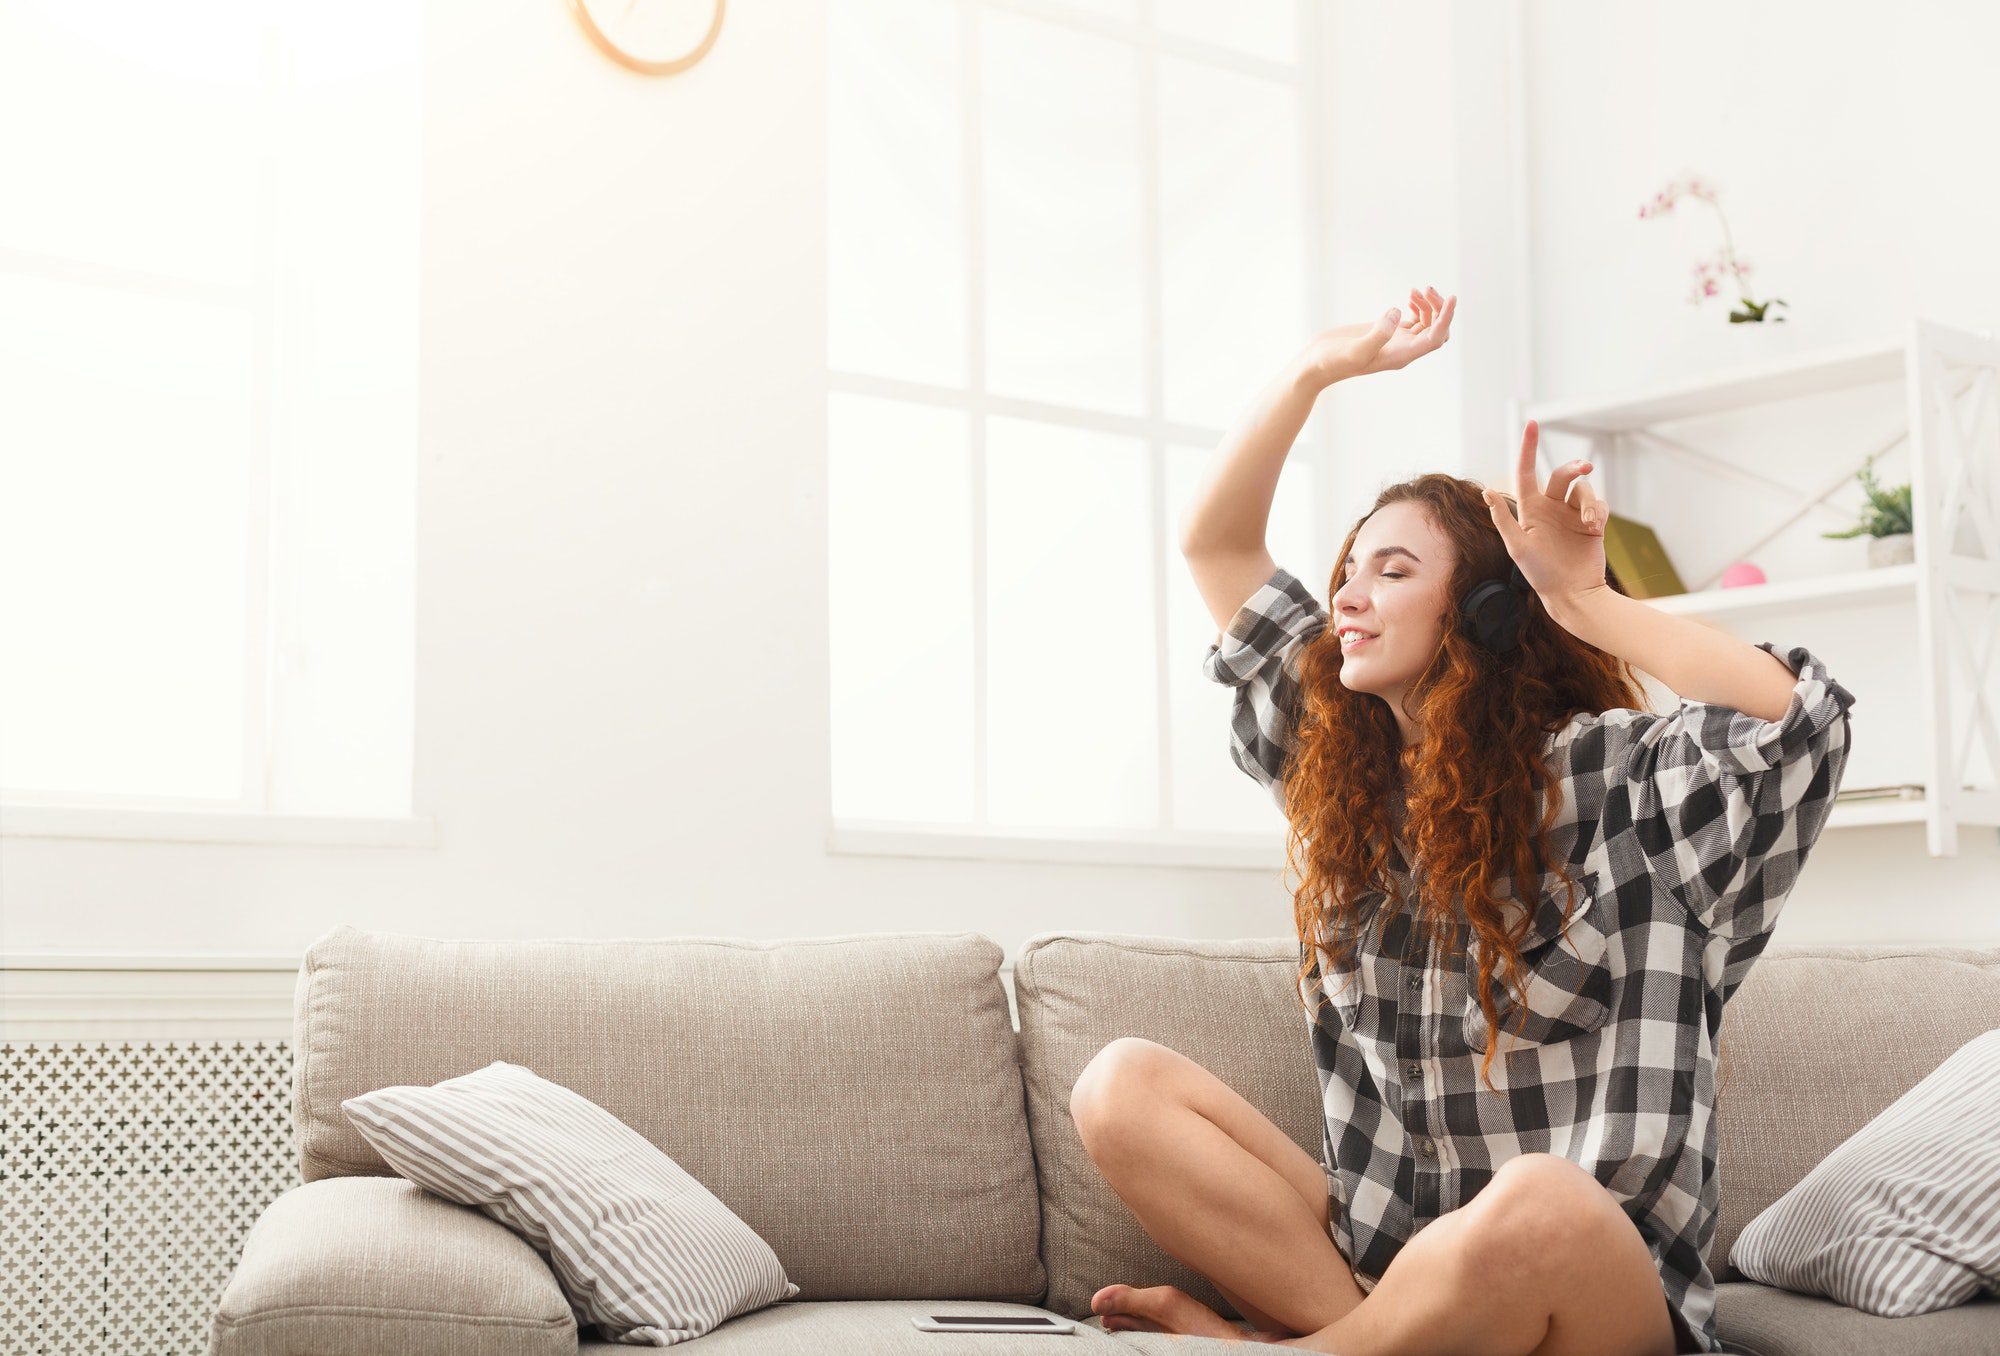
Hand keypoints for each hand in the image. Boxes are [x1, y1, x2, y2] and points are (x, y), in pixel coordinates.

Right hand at [1302, 286, 1455, 383]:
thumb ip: (1378, 333)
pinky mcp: (1386, 332)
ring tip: (1415, 290)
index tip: (1451, 297)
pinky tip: (1410, 296)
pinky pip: (1414, 320)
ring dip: (1428, 305)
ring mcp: (1395, 341)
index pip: (1435, 338)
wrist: (1316, 363)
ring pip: (1428, 323)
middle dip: (1438, 308)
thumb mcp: (1355, 350)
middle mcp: (1403, 350)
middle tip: (1425, 289)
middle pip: (1437, 330)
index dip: (1447, 318)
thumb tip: (1397, 312)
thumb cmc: (1332, 361)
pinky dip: (1418, 306)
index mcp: (1401, 356)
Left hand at [1480, 420, 1608, 612]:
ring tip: (1589, 524)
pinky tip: (1595, 529)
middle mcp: (1550, 508)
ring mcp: (1571, 515)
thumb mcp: (1517, 547)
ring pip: (1582, 489)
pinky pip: (1598, 504)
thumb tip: (1486, 491)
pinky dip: (1598, 511)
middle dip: (1573, 467)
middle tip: (1585, 467)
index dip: (1528, 448)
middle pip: (1561, 475)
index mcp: (1529, 510)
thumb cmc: (1540, 573)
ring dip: (1588, 502)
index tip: (1532, 424)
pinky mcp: (1591, 523)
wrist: (1572, 593)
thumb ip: (1503, 518)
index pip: (1526, 472)